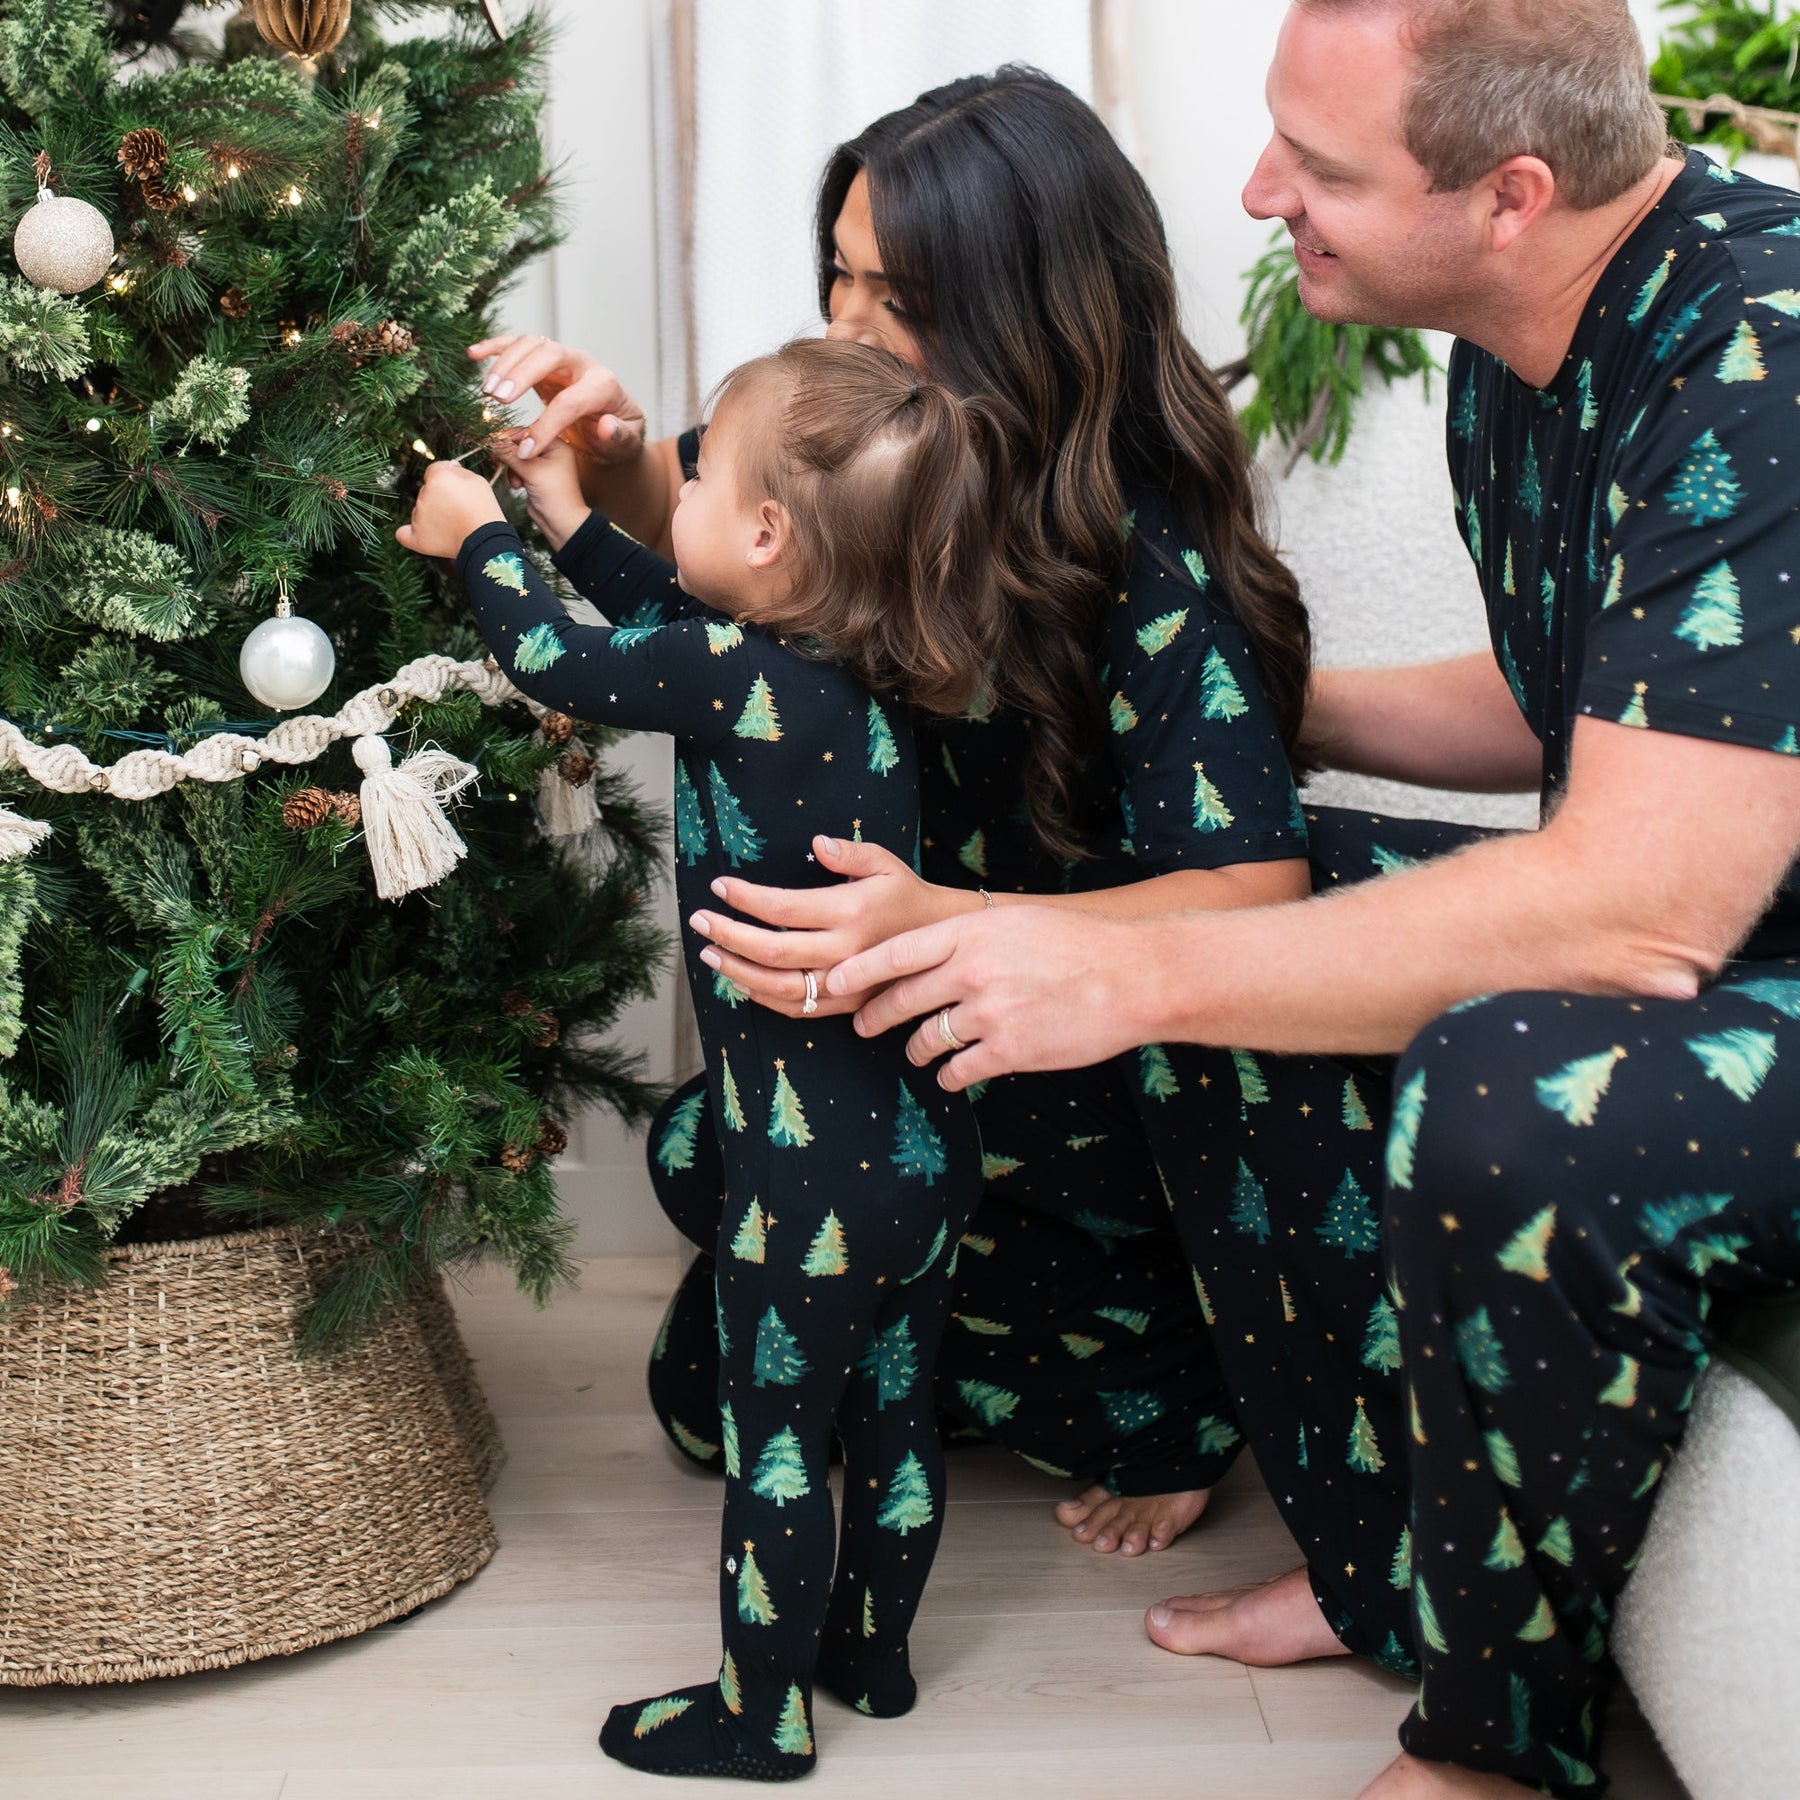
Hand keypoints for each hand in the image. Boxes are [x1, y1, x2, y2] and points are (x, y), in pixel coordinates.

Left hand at [396, 460, 505, 558]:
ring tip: (453, 526)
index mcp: (437, 478)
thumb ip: (458, 471)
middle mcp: (423, 495)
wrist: (485, 540)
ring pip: (420, 510)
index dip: (447, 478)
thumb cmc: (484, 510)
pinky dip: (409, 533)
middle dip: (439, 497)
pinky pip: (404, 534)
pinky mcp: (417, 537)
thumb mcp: (477, 481)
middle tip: (459, 510)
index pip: (434, 471)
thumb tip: (448, 467)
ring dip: (431, 515)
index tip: (458, 488)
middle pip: (426, 491)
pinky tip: (420, 534)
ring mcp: (418, 516)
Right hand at [467, 334, 646, 463]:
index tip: (526, 451)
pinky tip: (474, 354)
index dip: (546, 426)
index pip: (571, 401)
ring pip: (531, 344)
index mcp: (604, 386)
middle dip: (521, 376)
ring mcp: (562, 356)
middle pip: (549, 356)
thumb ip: (619, 437)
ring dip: (505, 363)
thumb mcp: (628, 442)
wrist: (616, 418)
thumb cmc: (619, 434)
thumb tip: (605, 425)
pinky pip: (518, 344)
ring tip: (487, 392)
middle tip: (497, 400)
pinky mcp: (544, 358)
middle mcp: (582, 363)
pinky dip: (495, 346)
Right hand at [489, 431, 588, 549]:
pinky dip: (514, 475)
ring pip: (518, 457)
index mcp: (557, 446)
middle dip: (510, 455)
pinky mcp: (536, 476)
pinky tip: (517, 485)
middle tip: (496, 458)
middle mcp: (551, 453)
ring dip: (512, 468)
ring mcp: (543, 465)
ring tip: (515, 480)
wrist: (561, 523)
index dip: (510, 437)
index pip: (529, 433)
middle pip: (522, 445)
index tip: (493, 442)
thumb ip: (510, 454)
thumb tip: (492, 440)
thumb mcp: (531, 471)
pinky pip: (518, 469)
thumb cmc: (556, 496)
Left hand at [688, 837, 965, 1018]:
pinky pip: (798, 1009)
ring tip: (710, 954)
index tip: (719, 886)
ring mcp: (846, 983)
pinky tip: (741, 981)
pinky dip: (764, 998)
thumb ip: (849, 853)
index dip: (745, 899)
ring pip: (780, 986)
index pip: (782, 909)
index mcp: (850, 911)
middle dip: (729, 936)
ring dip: (738, 971)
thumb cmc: (906, 895)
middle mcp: (846, 951)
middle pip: (773, 951)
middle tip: (698, 921)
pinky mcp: (848, 1004)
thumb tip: (816, 844)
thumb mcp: (885, 862)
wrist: (943, 943)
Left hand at [827, 906, 1171, 1089]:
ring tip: (916, 1051)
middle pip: (901, 1000)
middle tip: (863, 1025)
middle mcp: (971, 972)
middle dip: (874, 1016)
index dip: (857, 972)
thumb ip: (971, 938)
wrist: (1132, 976)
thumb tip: (932, 957)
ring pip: (926, 1039)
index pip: (895, 954)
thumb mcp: (1016, 923)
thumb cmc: (1079, 944)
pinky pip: (957, 1071)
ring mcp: (988, 1014)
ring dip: (915, 1049)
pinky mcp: (1008, 1052)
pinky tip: (951, 1074)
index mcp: (970, 933)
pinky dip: (948, 1075)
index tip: (833, 983)